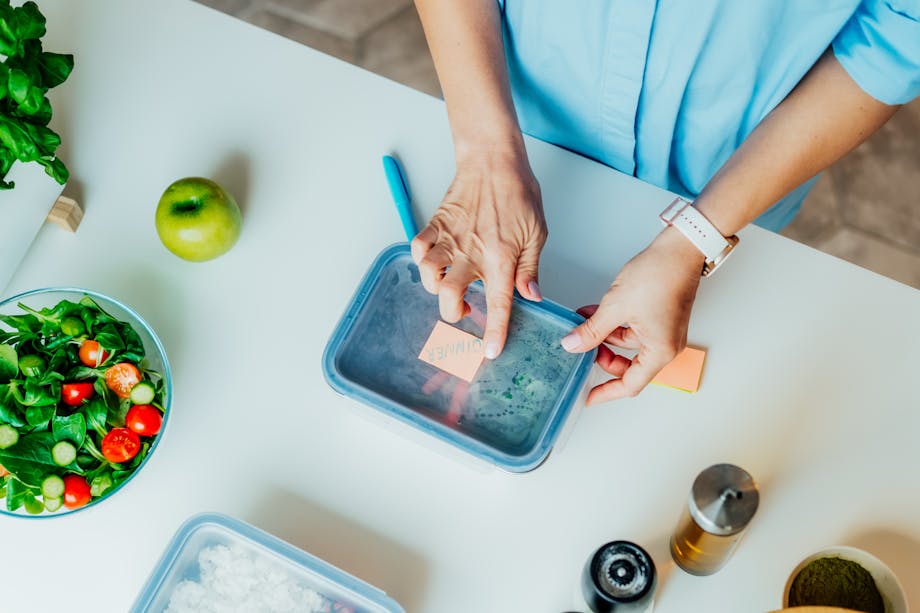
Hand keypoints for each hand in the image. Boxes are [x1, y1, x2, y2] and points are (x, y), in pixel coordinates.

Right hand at [411, 147, 545, 358]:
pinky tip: (435, 262)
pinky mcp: (436, 225)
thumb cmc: (518, 192)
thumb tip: (530, 296)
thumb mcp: (536, 233)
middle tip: (466, 312)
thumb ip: (529, 268)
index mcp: (500, 258)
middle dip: (454, 314)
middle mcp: (471, 253)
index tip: (490, 352)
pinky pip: (418, 249)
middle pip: (449, 297)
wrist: (493, 160)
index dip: (494, 332)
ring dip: (436, 288)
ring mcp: (450, 239)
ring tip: (449, 286)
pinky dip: (421, 260)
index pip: (498, 304)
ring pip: (429, 275)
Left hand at [561, 227, 704, 404]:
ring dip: (604, 335)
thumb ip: (592, 330)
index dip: (607, 392)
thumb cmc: (660, 275)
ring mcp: (664, 331)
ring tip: (583, 322)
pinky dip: (614, 323)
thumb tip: (572, 345)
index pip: (630, 384)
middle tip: (581, 347)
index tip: (589, 397)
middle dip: (602, 357)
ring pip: (627, 345)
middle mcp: (665, 345)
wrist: (680, 248)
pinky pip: (632, 329)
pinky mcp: (660, 317)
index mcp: (660, 351)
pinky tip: (594, 312)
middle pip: (629, 366)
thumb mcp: (615, 306)